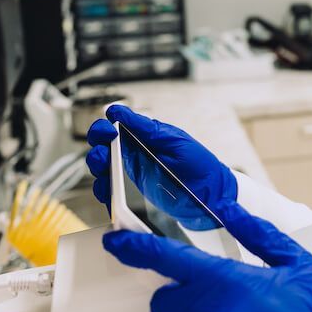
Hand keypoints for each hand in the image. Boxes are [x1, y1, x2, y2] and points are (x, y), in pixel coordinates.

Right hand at [85, 105, 238, 229]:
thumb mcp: (176, 141)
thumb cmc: (200, 166)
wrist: (214, 196)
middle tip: (103, 152)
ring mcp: (132, 179)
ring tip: (105, 171)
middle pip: (102, 152)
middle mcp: (134, 159)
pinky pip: (112, 196)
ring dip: (98, 171)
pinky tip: (110, 190)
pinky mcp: (134, 199)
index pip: (113, 131)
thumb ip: (147, 128)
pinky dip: (106, 193)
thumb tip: (119, 111)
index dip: (103, 129)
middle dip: (97, 150)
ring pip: (103, 174)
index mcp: (143, 140)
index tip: (108, 130)